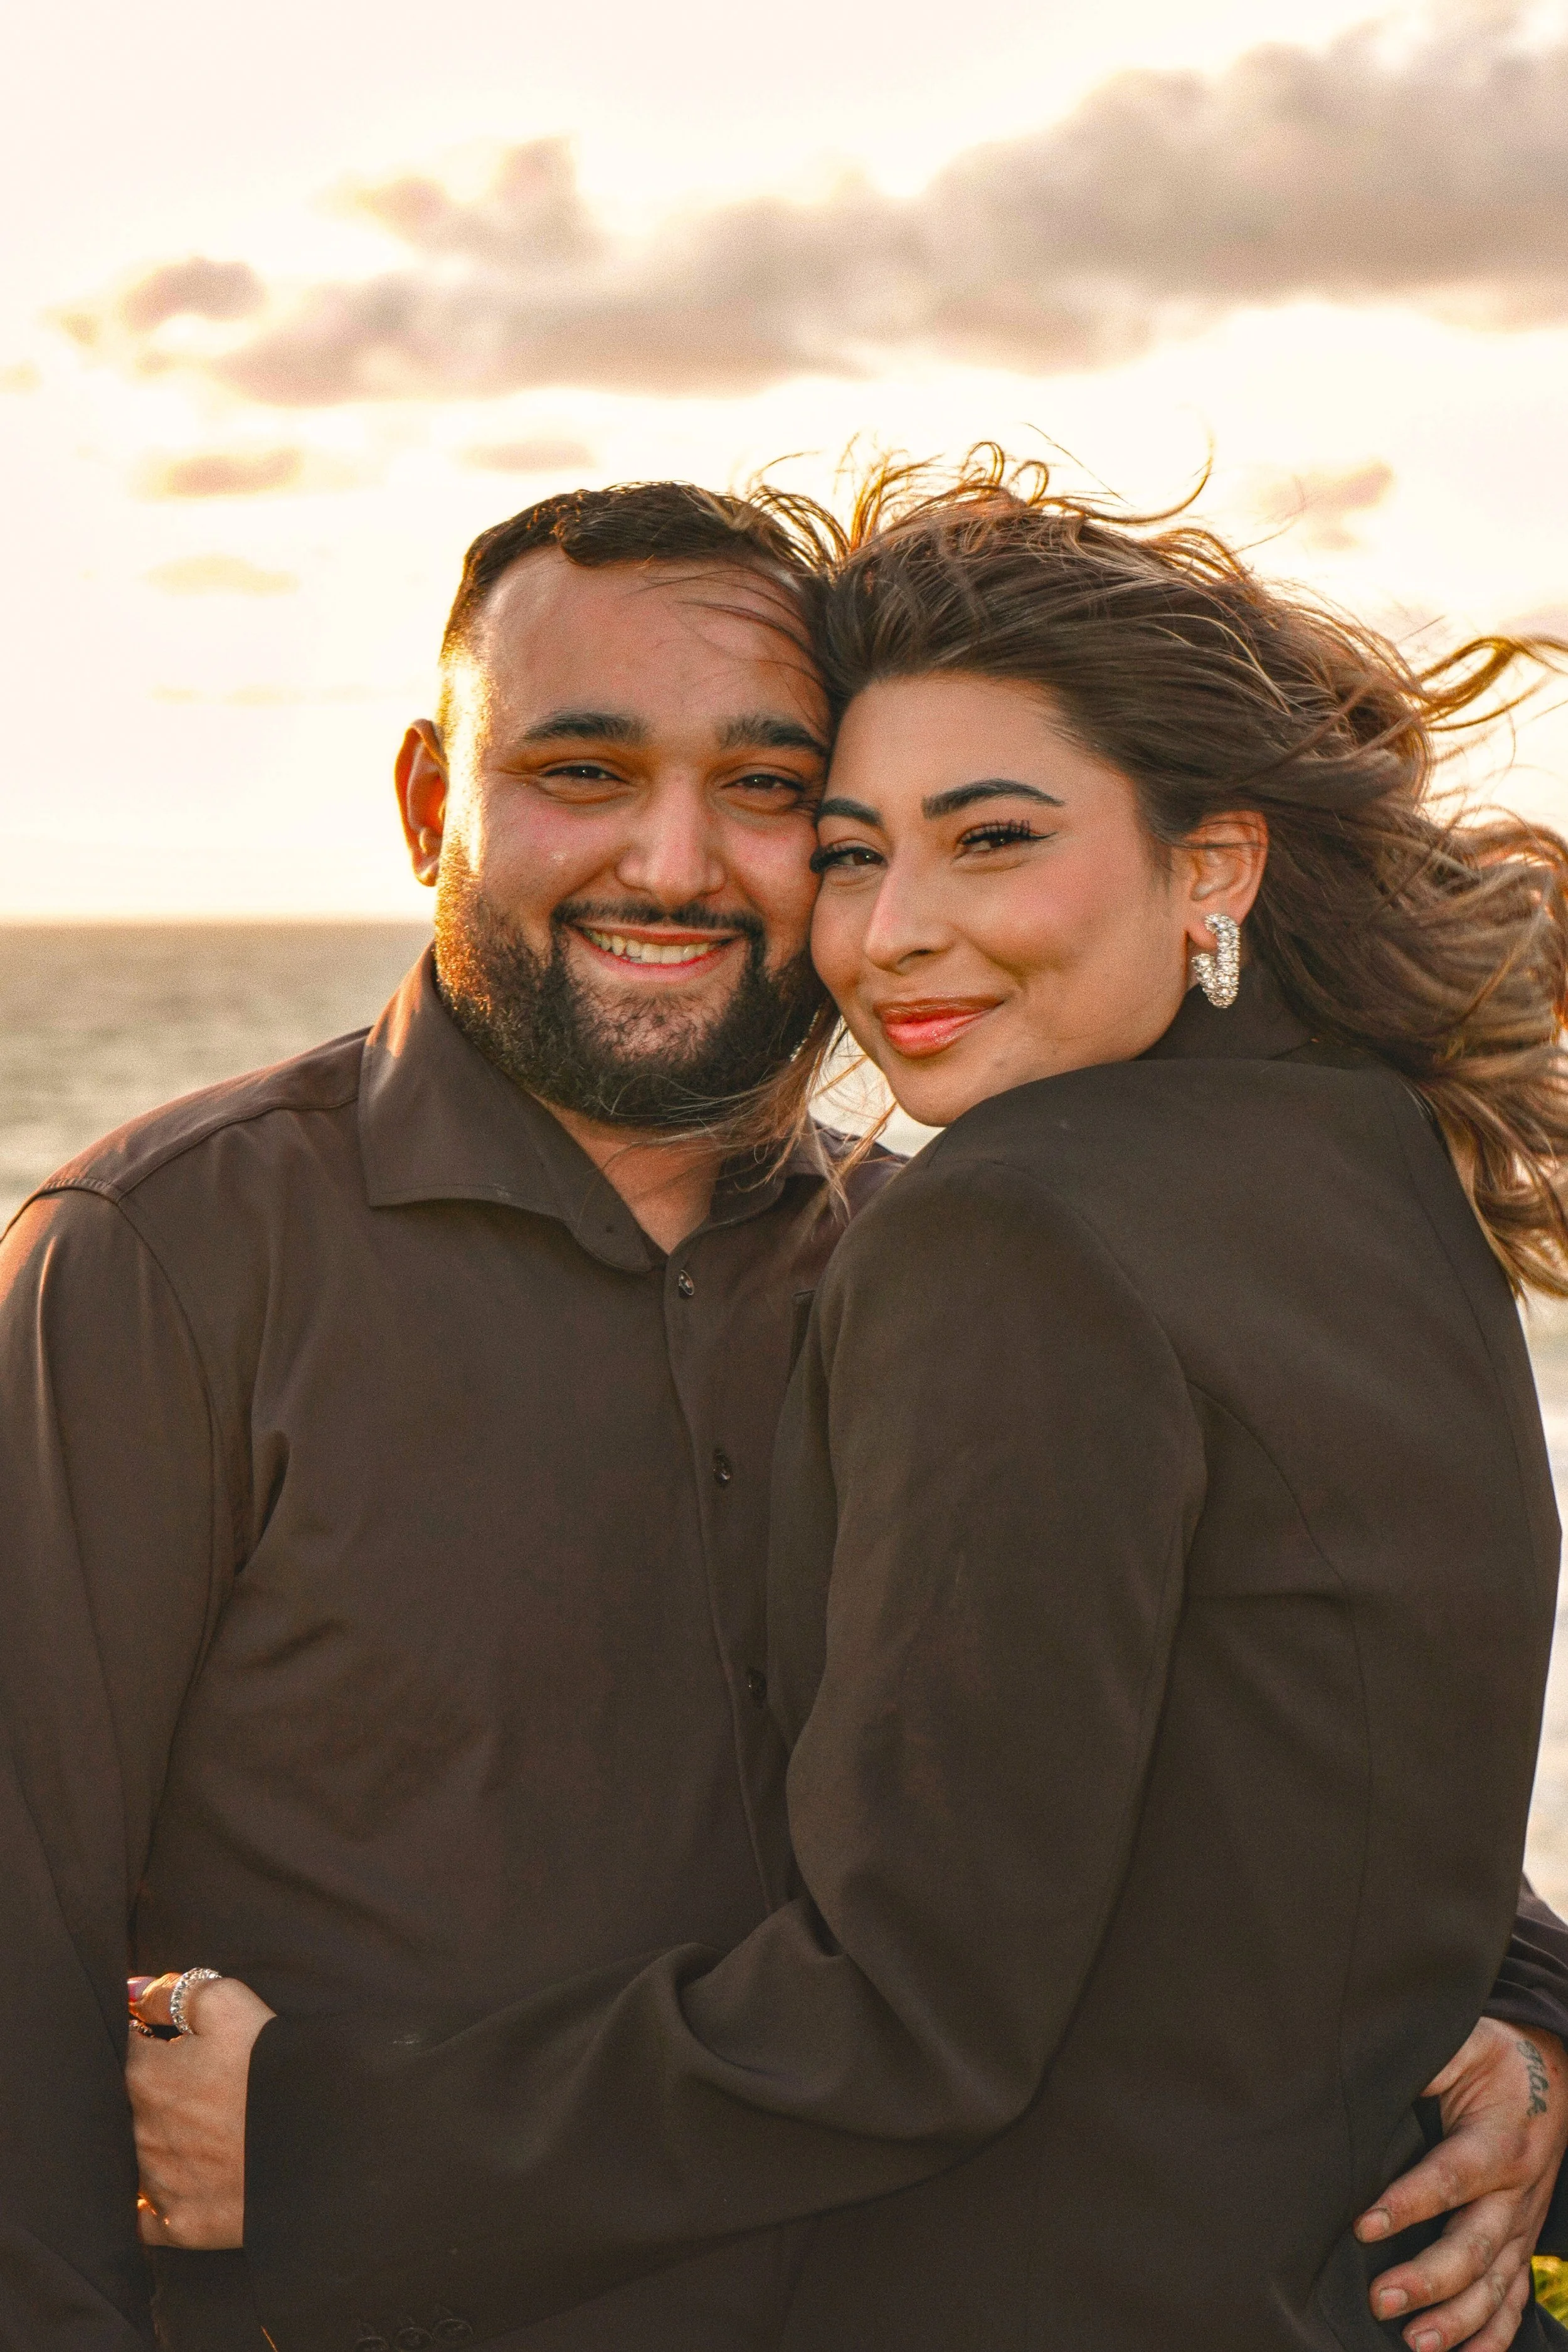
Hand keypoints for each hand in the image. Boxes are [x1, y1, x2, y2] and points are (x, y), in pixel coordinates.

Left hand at [126, 1971, 275, 2249]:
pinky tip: (187, 2183)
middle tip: (207, 2083)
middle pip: (134, 2104)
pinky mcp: (182, 2225)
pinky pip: (151, 2217)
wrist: (321, 2140)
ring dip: (164, 2142)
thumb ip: (174, 1992)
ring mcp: (160, 2184)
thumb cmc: (273, 2065)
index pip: (132, 2045)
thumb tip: (132, 1990)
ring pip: (141, 2157)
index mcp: (146, 2077)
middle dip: (161, 2091)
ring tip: (210, 2128)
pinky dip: (160, 2202)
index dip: (157, 2036)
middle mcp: (141, 2134)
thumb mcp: (228, 2003)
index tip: (183, 2037)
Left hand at [1355, 2020, 1567, 2351]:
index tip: (1363, 2225)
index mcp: (1499, 2141)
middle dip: (1429, 2279)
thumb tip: (1366, 2069)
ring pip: (1495, 2285)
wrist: (1552, 2076)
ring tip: (1414, 2341)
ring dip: (1457, 2320)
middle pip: (1475, 2246)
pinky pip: (1515, 2299)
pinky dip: (1494, 2335)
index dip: (1409, 2204)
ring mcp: (1523, 2225)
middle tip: (1380, 2299)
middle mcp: (1516, 2192)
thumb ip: (1425, 2061)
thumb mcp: (1464, 2044)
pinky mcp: (1522, 2244)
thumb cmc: (1494, 2059)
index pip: (1451, 2178)